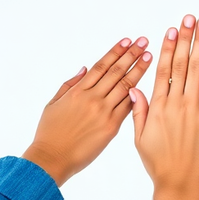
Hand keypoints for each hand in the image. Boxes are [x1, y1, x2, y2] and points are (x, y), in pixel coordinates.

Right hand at [22, 36, 153, 185]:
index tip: (127, 41)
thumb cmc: (49, 133)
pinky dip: (136, 94)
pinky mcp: (111, 127)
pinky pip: (126, 107)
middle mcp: (92, 98)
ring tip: (148, 56)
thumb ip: (69, 84)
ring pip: (124, 86)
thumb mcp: (53, 104)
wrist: (52, 158)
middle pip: (116, 71)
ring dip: (138, 70)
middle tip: (144, 42)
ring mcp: (103, 112)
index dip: (115, 51)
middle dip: (132, 55)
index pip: (101, 66)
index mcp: (78, 91)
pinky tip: (146, 83)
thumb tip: (84, 69)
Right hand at [131, 15, 198, 199]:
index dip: (171, 46)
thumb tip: (135, 87)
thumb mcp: (140, 137)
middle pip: (186, 65)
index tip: (174, 28)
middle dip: (191, 39)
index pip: (166, 68)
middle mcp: (181, 106)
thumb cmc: (159, 163)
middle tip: (195, 19)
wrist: (181, 185)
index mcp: (161, 106)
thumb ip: (140, 110)